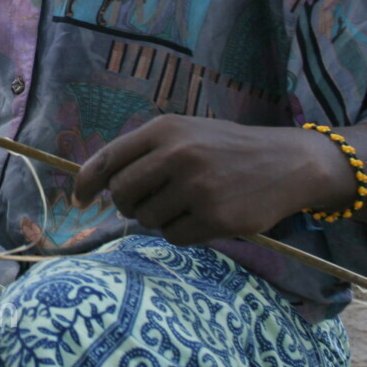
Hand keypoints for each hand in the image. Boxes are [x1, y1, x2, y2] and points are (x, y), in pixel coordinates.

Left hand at [72, 116, 341, 245]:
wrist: (288, 162)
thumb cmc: (227, 147)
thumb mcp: (185, 132)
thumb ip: (145, 151)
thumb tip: (100, 183)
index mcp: (165, 129)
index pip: (109, 159)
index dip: (87, 181)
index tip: (78, 198)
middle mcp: (178, 156)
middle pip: (122, 193)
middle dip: (127, 203)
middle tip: (146, 201)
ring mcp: (197, 188)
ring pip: (147, 218)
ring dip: (157, 218)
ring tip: (183, 204)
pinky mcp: (216, 218)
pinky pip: (173, 236)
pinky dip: (180, 232)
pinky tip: (201, 217)